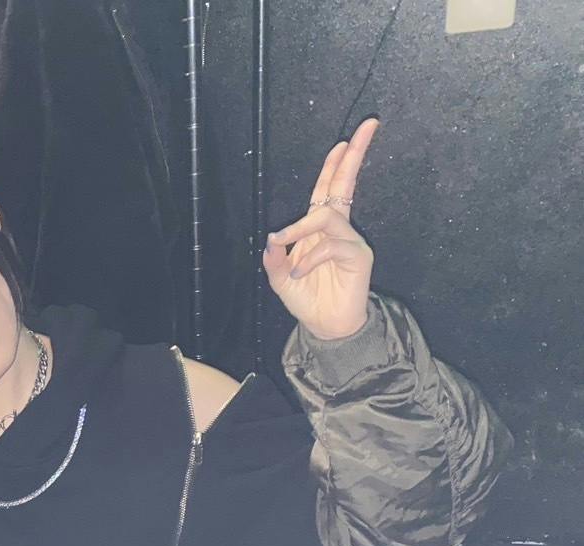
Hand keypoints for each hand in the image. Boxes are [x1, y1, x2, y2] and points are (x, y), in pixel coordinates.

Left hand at [262, 118, 379, 340]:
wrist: (325, 326)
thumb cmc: (307, 299)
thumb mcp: (280, 278)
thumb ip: (274, 258)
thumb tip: (271, 239)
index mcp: (321, 229)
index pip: (328, 189)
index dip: (335, 165)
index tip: (344, 141)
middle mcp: (339, 229)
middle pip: (346, 185)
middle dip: (353, 156)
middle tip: (366, 127)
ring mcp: (351, 241)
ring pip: (327, 216)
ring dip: (301, 228)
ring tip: (287, 248)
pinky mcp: (359, 257)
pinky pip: (330, 246)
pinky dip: (308, 258)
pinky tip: (298, 272)